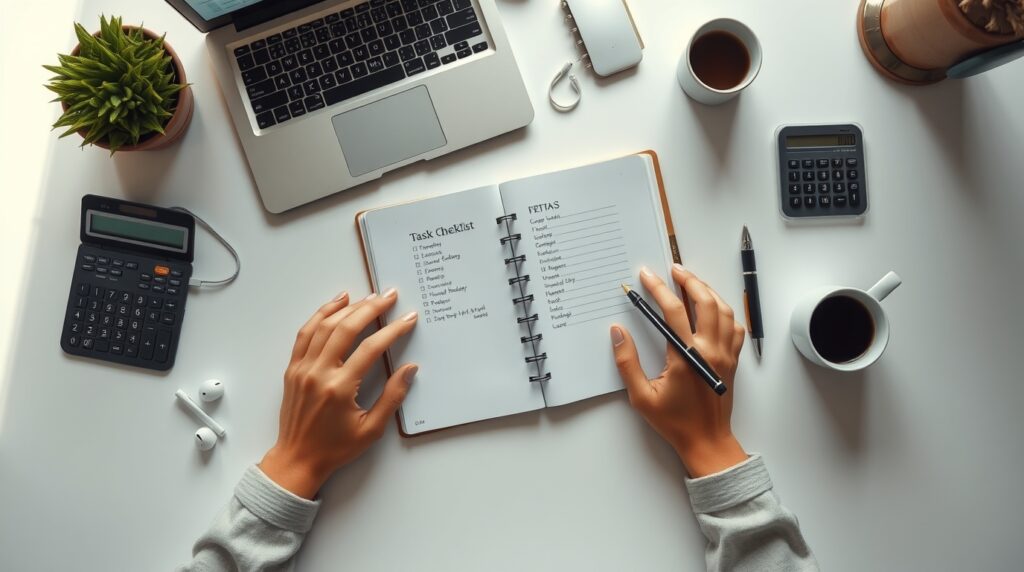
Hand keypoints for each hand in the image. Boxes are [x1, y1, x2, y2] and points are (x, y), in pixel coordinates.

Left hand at [259, 289, 418, 498]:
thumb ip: (392, 397)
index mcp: (340, 388)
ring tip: (367, 296)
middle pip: (347, 328)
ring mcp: (303, 368)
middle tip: (389, 296)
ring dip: (347, 307)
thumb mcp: (371, 429)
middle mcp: (319, 373)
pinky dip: (320, 314)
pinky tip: (335, 304)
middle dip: (371, 308)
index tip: (408, 319)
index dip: (392, 330)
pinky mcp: (293, 368)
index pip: (371, 348)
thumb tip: (409, 370)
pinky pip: (305, 334)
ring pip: (325, 326)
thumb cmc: (335, 448)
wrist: (297, 459)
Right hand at [611, 265, 747, 477]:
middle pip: (705, 301)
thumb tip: (617, 333)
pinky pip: (736, 328)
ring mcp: (725, 355)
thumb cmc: (674, 423)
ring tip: (692, 282)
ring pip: (724, 310)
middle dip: (688, 280)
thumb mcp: (641, 396)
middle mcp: (710, 350)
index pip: (673, 311)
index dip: (658, 288)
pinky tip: (714, 309)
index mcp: (686, 356)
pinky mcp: (732, 361)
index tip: (646, 275)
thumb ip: (627, 362)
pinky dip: (726, 312)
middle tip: (673, 269)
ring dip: (708, 291)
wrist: (707, 442)